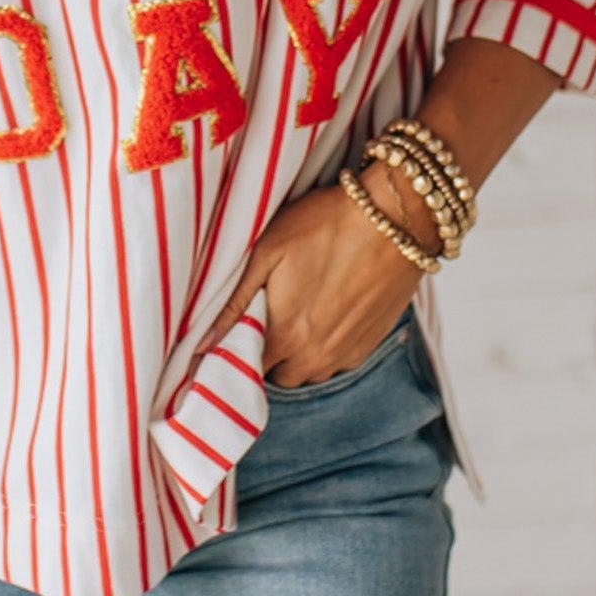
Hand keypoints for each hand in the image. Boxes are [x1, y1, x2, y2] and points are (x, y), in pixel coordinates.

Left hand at [193, 168, 429, 388]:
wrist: (393, 218)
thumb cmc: (324, 224)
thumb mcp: (268, 251)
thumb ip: (234, 303)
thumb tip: (202, 343)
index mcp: (284, 336)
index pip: (246, 370)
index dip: (236, 351)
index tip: (235, 332)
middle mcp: (316, 357)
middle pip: (277, 376)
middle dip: (268, 354)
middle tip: (268, 316)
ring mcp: (346, 354)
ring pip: (309, 373)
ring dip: (298, 354)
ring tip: (300, 311)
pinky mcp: (370, 344)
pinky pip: (337, 362)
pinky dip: (327, 347)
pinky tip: (328, 311)